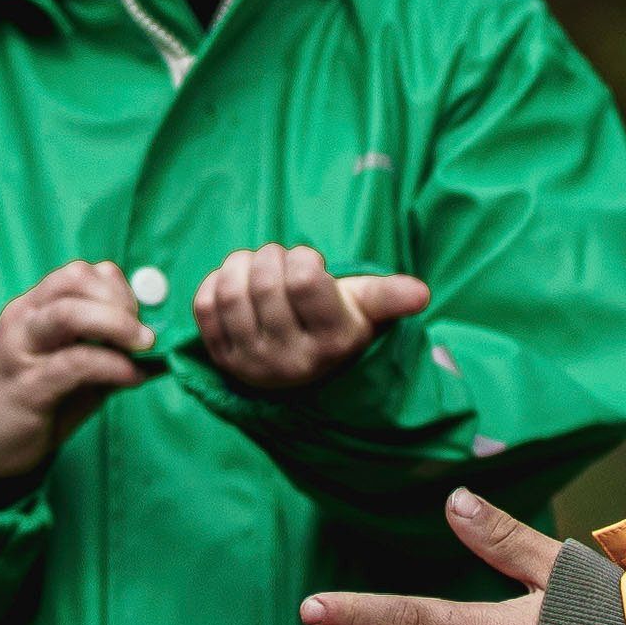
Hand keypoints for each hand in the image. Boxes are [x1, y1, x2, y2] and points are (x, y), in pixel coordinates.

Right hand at [0, 259, 158, 486]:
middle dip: (120, 300)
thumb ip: (110, 351)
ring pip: (70, 313)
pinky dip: (114, 365)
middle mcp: (23, 318)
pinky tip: (133, 377)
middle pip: (74, 279)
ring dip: (118, 325)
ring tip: (145, 347)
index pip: (79, 273)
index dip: (118, 288)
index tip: (142, 317)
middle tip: (144, 333)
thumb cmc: (36, 406)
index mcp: (33, 308)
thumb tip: (162, 344)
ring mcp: (21, 349)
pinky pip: (76, 362)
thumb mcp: (77, 371)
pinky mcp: (27, 385)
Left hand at [192, 241, 432, 394]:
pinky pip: (204, 306)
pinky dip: (215, 282)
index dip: (303, 257)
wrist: (307, 368)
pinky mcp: (221, 359)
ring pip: (229, 292)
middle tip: (281, 261)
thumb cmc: (340, 323)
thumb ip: (392, 297)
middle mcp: (290, 360)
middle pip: (264, 282)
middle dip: (272, 256)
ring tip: (257, 266)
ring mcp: (251, 363)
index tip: (311, 263)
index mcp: (330, 342)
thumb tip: (422, 294)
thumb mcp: (369, 309)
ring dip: (240, 263)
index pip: (302, 279)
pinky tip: (235, 283)